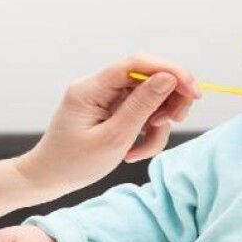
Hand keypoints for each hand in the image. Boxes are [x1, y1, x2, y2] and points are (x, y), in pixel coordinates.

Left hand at [15, 53, 201, 196]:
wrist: (48, 179)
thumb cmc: (73, 163)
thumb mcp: (112, 138)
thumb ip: (141, 107)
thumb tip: (168, 78)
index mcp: (91, 87)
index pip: (136, 63)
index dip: (170, 71)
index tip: (194, 92)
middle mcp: (99, 86)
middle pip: (148, 77)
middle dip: (169, 99)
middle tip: (177, 120)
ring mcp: (106, 98)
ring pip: (149, 98)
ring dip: (156, 123)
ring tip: (142, 148)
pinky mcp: (112, 110)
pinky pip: (140, 113)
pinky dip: (145, 134)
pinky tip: (133, 151)